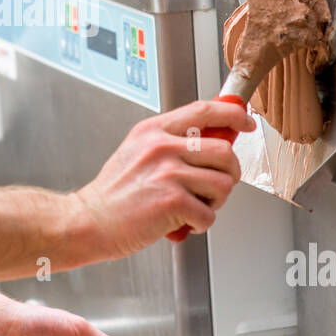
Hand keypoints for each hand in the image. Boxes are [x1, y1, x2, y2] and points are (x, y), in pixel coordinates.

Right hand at [72, 98, 255, 259]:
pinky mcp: (173, 202)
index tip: (245, 122)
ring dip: (215, 202)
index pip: (204, 111)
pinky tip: (183, 222)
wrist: (90, 221)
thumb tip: (210, 140)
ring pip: (223, 184)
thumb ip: (170, 141)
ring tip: (194, 206)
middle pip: (224, 151)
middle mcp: (162, 147)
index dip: (233, 114)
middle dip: (229, 173)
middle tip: (215, 185)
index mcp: (154, 131)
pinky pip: (209, 214)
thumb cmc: (115, 193)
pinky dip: (200, 224)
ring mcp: (168, 173)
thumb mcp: (137, 151)